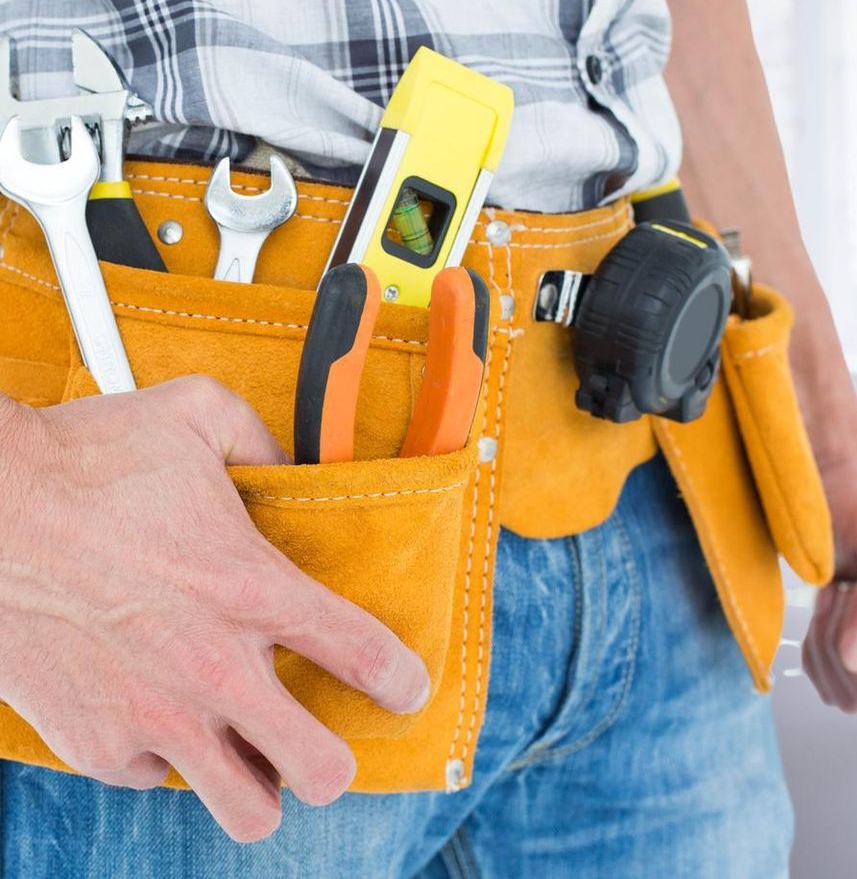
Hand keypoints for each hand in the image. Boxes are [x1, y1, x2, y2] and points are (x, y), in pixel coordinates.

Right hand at [0, 377, 429, 842]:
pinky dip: (163, 758)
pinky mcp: (96, 743)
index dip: (402, 682)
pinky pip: (155, 779)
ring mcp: (155, 715)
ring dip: (258, 786)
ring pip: (245, 808)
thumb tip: (297, 469)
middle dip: (333, 763)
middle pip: (321, 769)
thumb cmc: (82, 459)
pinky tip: (159, 716)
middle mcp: (215, 667)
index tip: (405, 689)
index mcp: (254, 589)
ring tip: (251, 757)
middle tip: (320, 742)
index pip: (366, 656)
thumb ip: (266, 445)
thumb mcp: (196, 417)